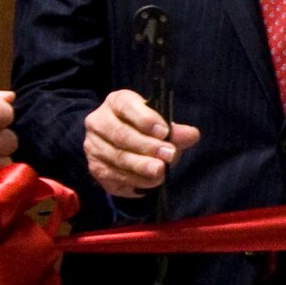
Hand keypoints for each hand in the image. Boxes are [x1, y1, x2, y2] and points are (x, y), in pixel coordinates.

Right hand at [82, 89, 201, 196]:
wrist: (124, 148)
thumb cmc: (146, 131)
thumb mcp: (161, 126)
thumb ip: (175, 131)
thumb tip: (191, 135)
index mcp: (116, 102)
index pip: (126, 105)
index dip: (145, 119)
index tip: (164, 132)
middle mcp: (98, 122)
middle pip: (120, 134)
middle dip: (147, 146)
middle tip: (169, 155)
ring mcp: (94, 147)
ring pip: (117, 158)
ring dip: (141, 167)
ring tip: (161, 172)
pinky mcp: (95, 169)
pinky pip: (114, 177)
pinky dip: (135, 181)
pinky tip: (151, 182)